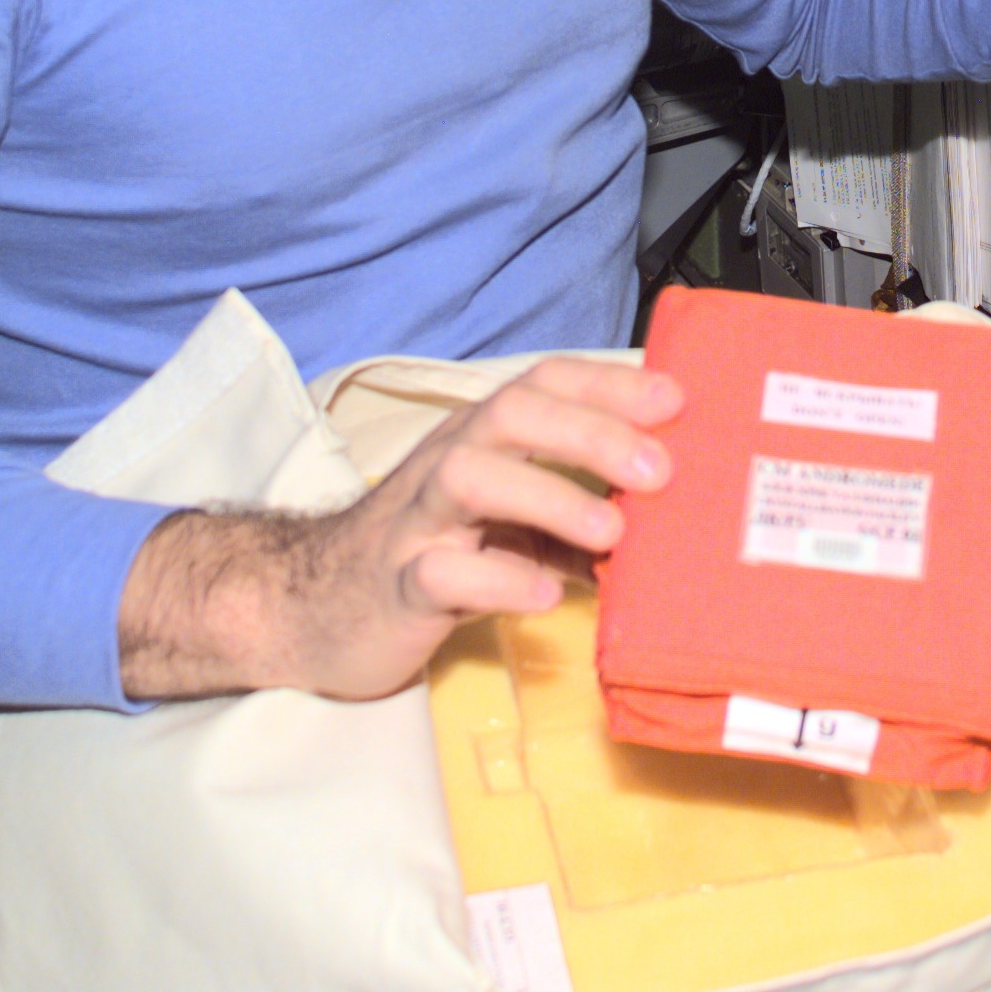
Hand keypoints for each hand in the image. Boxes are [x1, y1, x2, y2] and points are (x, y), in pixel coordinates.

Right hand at [116, 356, 680, 701]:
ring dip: (548, 496)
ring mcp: (418, 524)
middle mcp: (447, 465)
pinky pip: (440, 574)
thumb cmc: (433, 553)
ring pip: (468, 477)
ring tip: (609, 532)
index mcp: (481, 440)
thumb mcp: (512, 524)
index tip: (676, 400)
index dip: (607, 385)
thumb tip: (671, 521)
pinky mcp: (397, 589)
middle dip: (590, 433)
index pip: (542, 384)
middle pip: (511, 415)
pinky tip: (544, 592)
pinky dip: (497, 578)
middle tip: (659, 472)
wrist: (314, 607)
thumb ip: (579, 514)